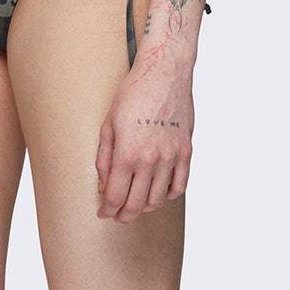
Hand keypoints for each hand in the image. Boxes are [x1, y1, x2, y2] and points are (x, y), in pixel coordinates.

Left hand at [95, 64, 193, 220]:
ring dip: (144, 207)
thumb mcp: (108, 125)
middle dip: (124, 215)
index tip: (103, 213)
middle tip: (117, 216)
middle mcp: (150, 160)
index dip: (107, 210)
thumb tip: (104, 185)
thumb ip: (104, 158)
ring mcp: (171, 157)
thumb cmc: (132, 95)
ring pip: (158, 198)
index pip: (116, 196)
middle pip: (136, 203)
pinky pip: (180, 186)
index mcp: (127, 154)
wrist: (164, 74)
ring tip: (135, 204)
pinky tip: (158, 194)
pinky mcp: (186, 151)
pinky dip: (168, 196)